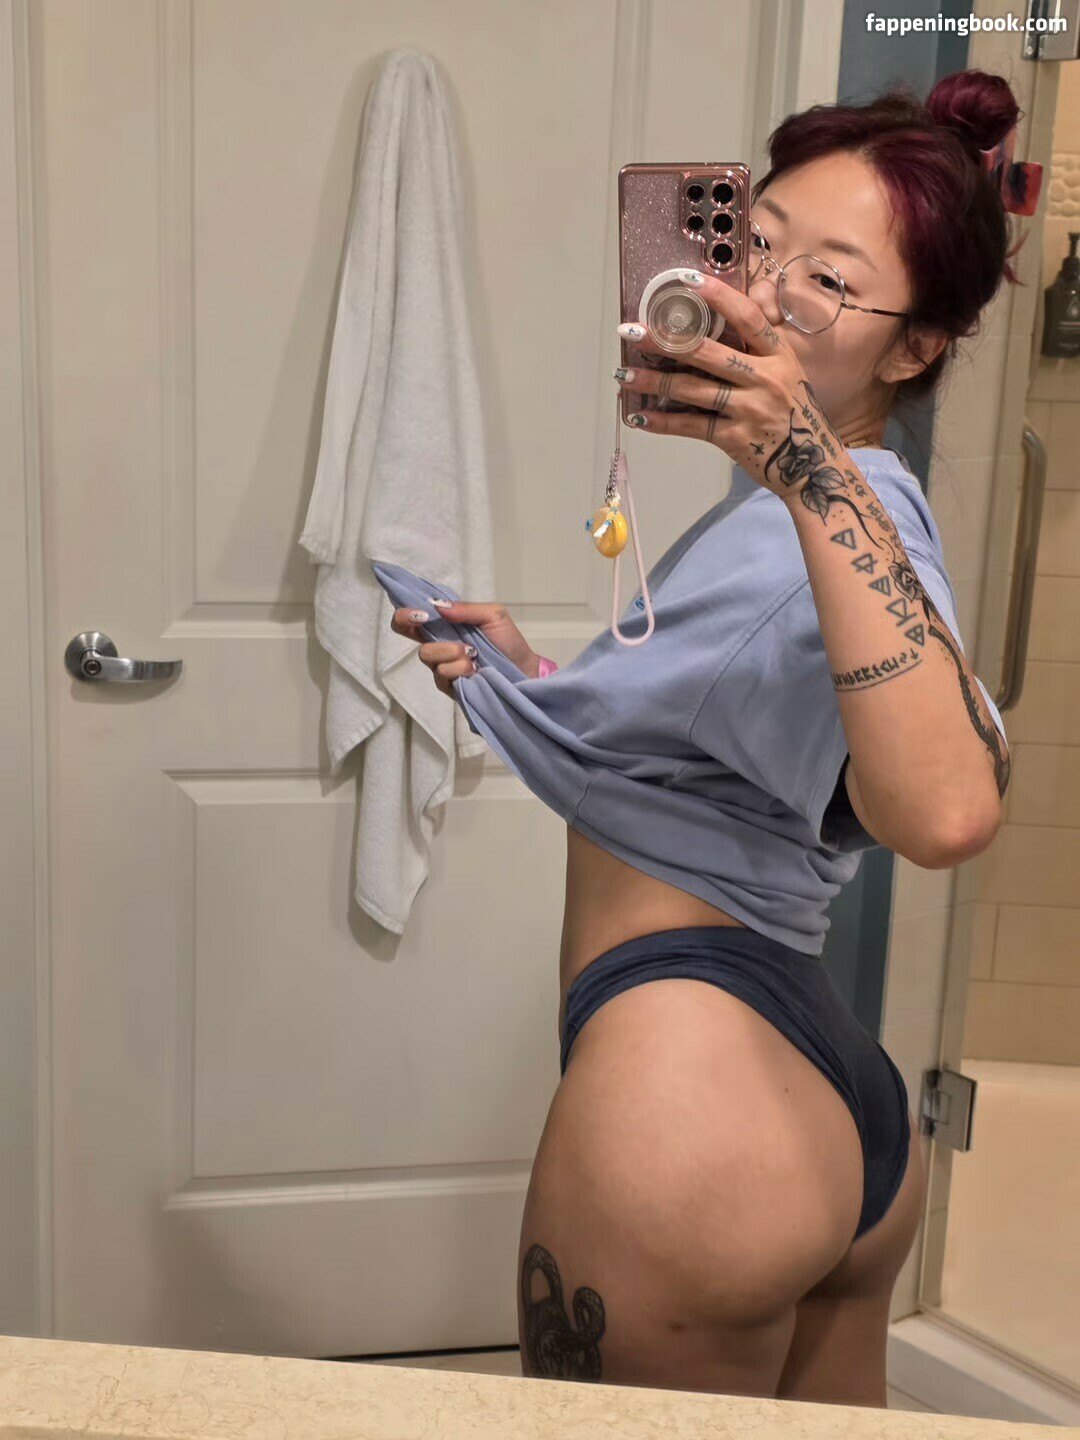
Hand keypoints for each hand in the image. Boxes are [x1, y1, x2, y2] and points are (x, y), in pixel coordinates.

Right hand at [390, 602, 538, 696]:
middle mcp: (438, 644)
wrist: (523, 671)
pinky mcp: (447, 685)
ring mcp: (441, 665)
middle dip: (421, 627)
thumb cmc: (508, 642)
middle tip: (443, 631)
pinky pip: (440, 675)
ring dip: (451, 653)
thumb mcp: (493, 616)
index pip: (412, 617)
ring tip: (472, 655)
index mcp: (444, 625)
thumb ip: (466, 609)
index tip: (418, 613)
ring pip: (426, 655)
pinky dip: (458, 669)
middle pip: (407, 633)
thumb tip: (438, 606)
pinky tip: (474, 669)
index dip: (404, 612)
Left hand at [616, 274, 849, 513]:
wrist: (813, 466)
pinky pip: (692, 426)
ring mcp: (750, 409)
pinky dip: (662, 421)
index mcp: (779, 355)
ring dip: (653, 382)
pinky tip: (638, 416)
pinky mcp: (736, 438)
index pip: (748, 318)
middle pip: (708, 353)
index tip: (688, 280)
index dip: (719, 296)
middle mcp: (765, 378)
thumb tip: (726, 315)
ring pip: (693, 389)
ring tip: (623, 374)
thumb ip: (760, 348)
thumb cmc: (794, 414)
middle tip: (631, 332)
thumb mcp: (789, 374)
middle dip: (665, 341)